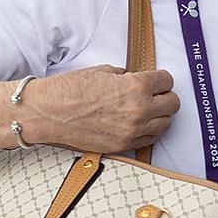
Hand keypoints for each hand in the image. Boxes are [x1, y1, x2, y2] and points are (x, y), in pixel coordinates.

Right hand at [13, 66, 178, 153]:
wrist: (44, 113)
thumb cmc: (68, 90)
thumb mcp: (103, 72)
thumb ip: (127, 76)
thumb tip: (137, 79)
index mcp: (135, 87)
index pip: (167, 81)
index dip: (160, 79)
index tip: (155, 80)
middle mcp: (138, 110)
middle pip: (173, 104)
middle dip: (164, 96)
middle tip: (153, 94)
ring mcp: (131, 130)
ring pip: (165, 124)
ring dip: (159, 116)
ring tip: (146, 110)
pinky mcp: (122, 145)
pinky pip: (149, 139)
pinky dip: (148, 131)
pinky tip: (137, 124)